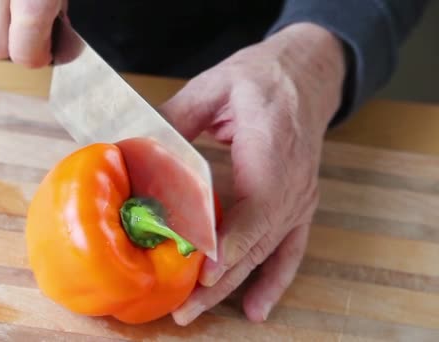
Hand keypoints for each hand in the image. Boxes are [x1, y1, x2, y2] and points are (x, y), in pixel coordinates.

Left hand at [158, 23, 346, 324]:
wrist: (307, 76)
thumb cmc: (262, 77)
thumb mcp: (217, 85)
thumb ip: (177, 118)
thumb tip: (133, 147)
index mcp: (273, 146)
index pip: (258, 203)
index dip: (233, 241)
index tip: (205, 270)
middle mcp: (292, 180)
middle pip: (257, 240)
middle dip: (220, 278)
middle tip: (183, 308)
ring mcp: (299, 198)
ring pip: (267, 252)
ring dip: (233, 286)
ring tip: (198, 311)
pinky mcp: (298, 206)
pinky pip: (290, 251)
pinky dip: (273, 282)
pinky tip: (255, 309)